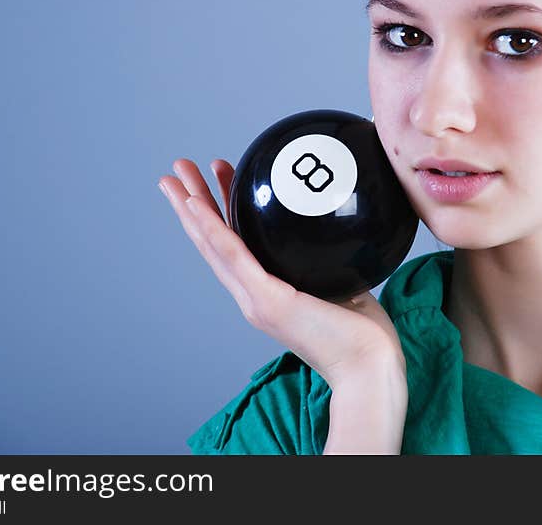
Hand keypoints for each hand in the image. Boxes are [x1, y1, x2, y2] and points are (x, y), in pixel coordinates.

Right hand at [158, 158, 405, 389]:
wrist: (369, 369)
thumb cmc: (363, 335)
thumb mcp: (344, 283)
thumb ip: (333, 258)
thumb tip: (343, 222)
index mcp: (268, 294)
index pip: (235, 247)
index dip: (221, 212)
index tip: (218, 177)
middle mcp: (253, 297)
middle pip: (213, 243)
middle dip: (192, 205)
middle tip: (175, 172)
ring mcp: (255, 301)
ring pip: (213, 245)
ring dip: (190, 208)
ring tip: (172, 177)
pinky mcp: (266, 302)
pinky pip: (232, 256)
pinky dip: (210, 229)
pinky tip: (195, 205)